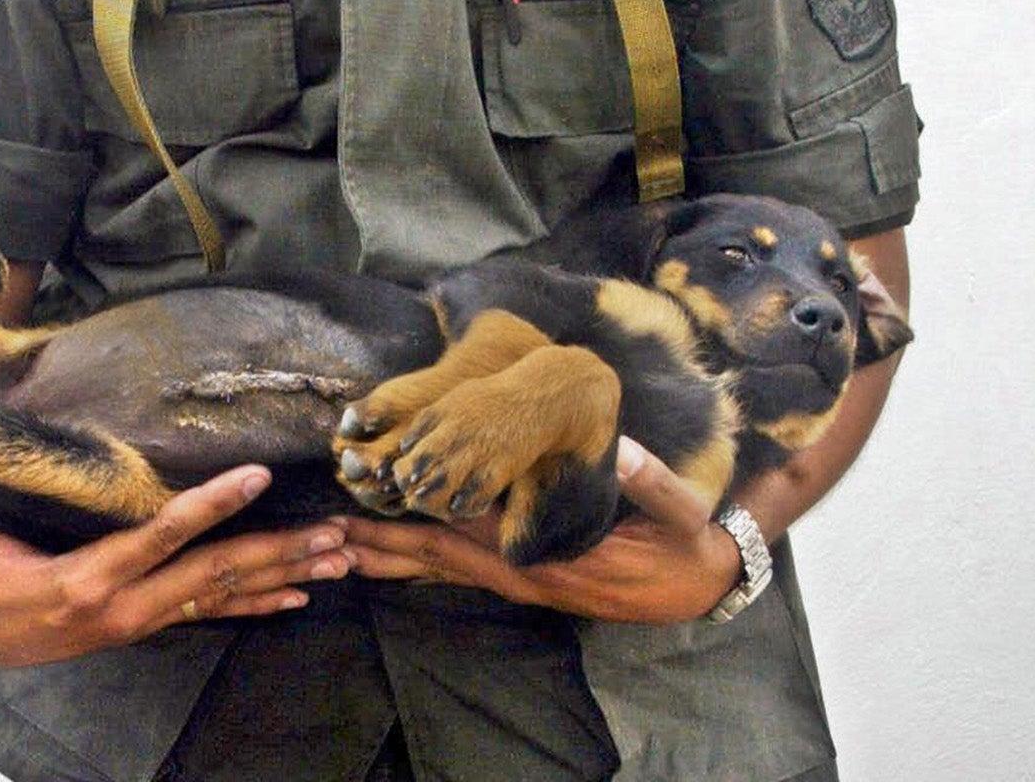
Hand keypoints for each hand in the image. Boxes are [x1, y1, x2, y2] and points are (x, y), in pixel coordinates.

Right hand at [0, 444, 354, 666]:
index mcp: (83, 582)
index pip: (160, 537)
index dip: (211, 506)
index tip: (257, 477)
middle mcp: (122, 607)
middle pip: (215, 576)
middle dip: (280, 554)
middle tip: (338, 536)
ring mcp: (136, 621)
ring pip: (223, 596)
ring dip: (284, 577)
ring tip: (339, 560)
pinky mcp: (141, 623)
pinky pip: (210, 612)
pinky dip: (257, 603)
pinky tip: (297, 596)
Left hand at [338, 438, 743, 623]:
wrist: (703, 586)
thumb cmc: (686, 547)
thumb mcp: (679, 514)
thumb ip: (652, 482)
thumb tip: (628, 449)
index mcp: (550, 555)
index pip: (474, 533)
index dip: (424, 516)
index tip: (378, 500)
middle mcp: (525, 575)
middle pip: (442, 558)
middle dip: (388, 545)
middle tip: (331, 533)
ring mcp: (523, 582)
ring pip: (447, 570)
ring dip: (398, 558)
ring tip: (345, 547)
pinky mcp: (527, 579)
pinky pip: (464, 572)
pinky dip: (426, 562)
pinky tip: (399, 557)